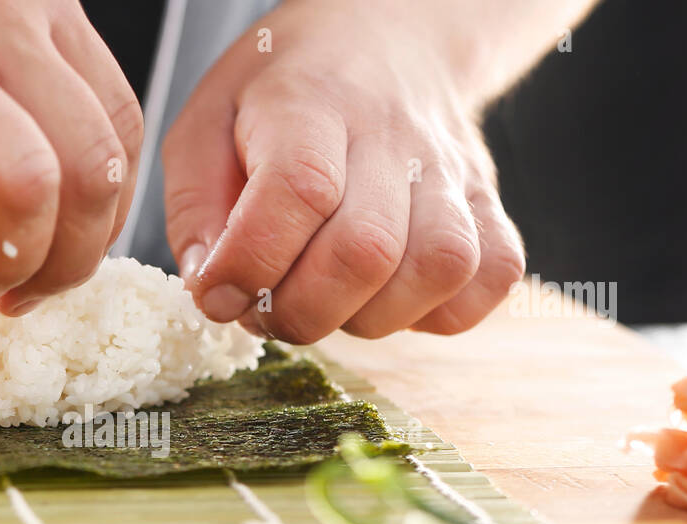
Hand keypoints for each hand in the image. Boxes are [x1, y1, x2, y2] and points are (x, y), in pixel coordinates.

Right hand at [0, 0, 141, 313]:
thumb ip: (11, 88)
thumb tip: (49, 207)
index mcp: (31, 1)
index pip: (117, 129)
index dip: (103, 219)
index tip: (66, 256)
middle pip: (90, 168)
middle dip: (68, 259)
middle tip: (19, 291)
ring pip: (25, 186)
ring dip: (7, 264)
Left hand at [162, 0, 525, 342]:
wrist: (385, 42)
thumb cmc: (284, 95)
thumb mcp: (207, 125)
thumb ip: (197, 210)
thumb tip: (212, 288)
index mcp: (312, 104)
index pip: (300, 189)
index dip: (252, 262)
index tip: (218, 295)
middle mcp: (393, 137)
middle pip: (367, 250)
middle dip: (300, 311)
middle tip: (266, 310)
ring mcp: (452, 171)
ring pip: (437, 269)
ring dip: (368, 317)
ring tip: (328, 301)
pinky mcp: (489, 205)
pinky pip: (489, 281)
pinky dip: (436, 313)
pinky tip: (388, 297)